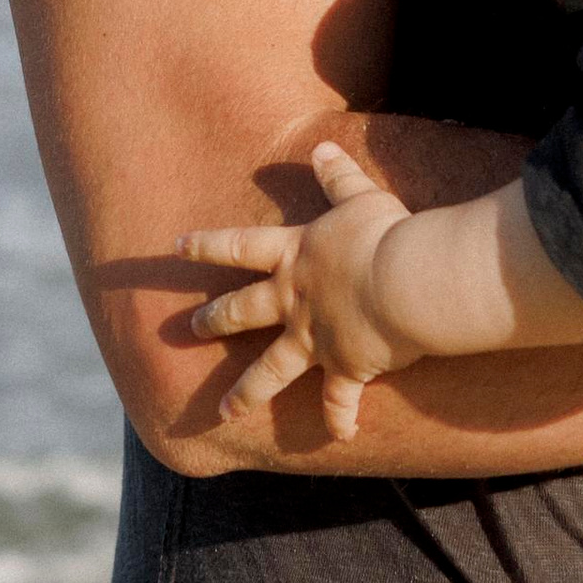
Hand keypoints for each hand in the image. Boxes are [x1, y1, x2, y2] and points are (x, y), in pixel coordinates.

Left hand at [183, 142, 415, 440]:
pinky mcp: (345, 367)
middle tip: (189, 329)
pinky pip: (339, 399)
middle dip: (213, 320)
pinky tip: (341, 435)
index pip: (239, 246)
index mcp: (295, 255)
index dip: (207, 245)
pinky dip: (341, 417)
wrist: (406, 280)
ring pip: (270, 370)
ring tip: (224, 412)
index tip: (176, 246)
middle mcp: (294, 300)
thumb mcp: (362, 197)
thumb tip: (323, 147)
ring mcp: (314, 338)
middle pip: (243, 311)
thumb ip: (339, 176)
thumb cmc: (387, 233)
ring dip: (246, 392)